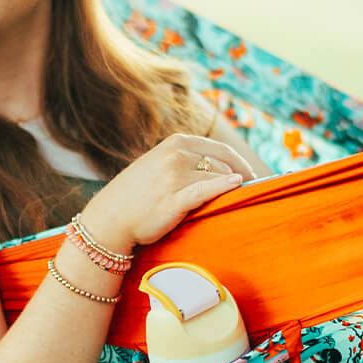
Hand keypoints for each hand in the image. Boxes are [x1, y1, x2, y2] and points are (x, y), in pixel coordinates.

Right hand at [79, 134, 254, 253]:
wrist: (109, 219)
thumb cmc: (137, 195)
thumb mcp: (159, 164)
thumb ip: (186, 160)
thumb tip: (223, 167)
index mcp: (175, 143)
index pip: (219, 149)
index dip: (240, 161)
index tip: (250, 174)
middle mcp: (176, 155)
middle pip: (222, 163)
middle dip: (240, 175)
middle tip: (252, 189)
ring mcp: (175, 175)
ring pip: (218, 176)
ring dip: (232, 187)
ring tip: (244, 196)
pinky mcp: (175, 198)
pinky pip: (207, 190)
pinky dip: (225, 186)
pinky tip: (237, 185)